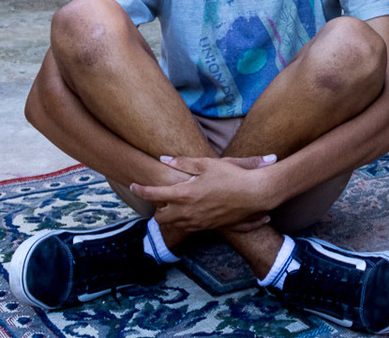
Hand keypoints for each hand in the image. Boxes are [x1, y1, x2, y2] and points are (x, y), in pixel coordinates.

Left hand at [130, 154, 276, 233]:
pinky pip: (188, 227)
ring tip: (174, 203)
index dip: (140, 189)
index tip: (133, 185)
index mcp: (184, 194)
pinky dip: (184, 220)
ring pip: (173, 225)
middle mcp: (187, 212)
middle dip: (156, 208)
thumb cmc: (232, 176)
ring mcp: (198, 222)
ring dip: (169, 215)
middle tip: (160, 196)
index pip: (154, 194)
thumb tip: (163, 160)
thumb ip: (183, 163)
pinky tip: (192, 210)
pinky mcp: (208, 228)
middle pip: (160, 217)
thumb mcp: (206, 164)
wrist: (255, 195)